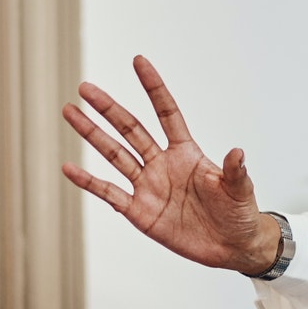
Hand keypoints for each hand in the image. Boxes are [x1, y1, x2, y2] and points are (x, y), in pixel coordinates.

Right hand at [62, 58, 280, 274]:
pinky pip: (109, 193)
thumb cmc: (238, 214)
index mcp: (186, 152)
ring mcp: (148, 186)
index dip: (153, 88)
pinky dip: (88, 181)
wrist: (231, 247)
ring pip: (114, 154)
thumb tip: (238, 151)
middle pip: (131, 129)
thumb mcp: (239, 191)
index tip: (138, 61)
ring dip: (92, 134)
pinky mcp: (139, 212)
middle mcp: (162, 164)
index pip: (166, 112)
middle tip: (85, 88)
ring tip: (70, 112)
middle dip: (108, 108)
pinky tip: (68, 167)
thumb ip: (235, 171)